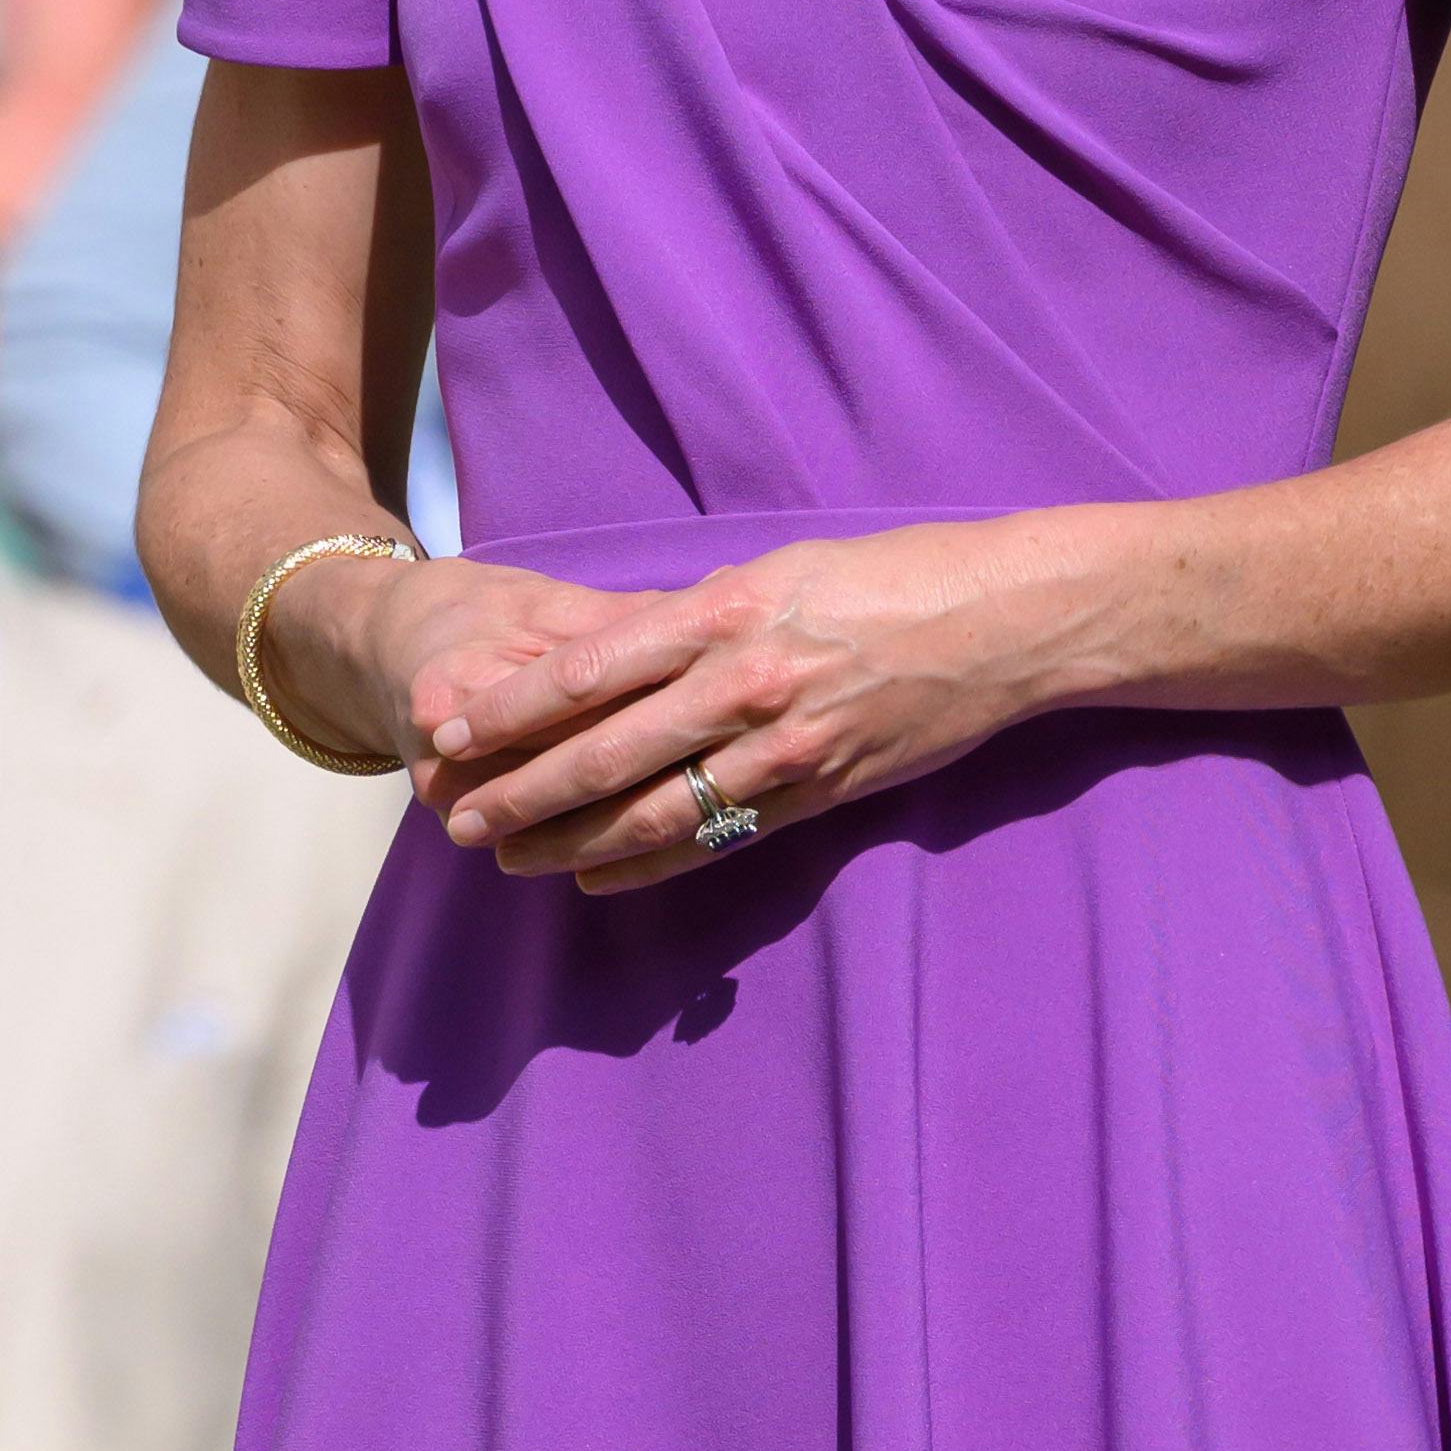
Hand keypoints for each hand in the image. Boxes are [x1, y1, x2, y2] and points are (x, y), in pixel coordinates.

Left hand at [395, 522, 1088, 892]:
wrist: (1002, 620)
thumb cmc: (888, 578)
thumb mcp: (778, 571)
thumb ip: (697, 617)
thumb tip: (617, 651)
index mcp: (722, 614)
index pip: (587, 671)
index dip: (508, 710)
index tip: (448, 734)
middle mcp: (742, 684)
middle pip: (602, 752)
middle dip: (517, 790)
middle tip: (455, 818)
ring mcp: (783, 747)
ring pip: (652, 809)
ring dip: (569, 841)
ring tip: (509, 858)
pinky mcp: (821, 792)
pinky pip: (718, 840)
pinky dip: (650, 864)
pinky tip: (599, 879)